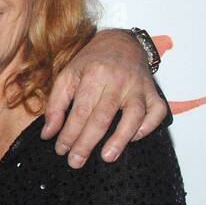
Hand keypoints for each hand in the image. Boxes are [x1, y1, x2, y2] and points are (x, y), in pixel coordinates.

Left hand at [42, 29, 165, 166]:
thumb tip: (48, 134)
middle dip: (87, 143)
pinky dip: (147, 127)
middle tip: (76, 162)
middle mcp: (118, 80)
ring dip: (120, 139)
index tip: (61, 150)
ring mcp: (138, 86)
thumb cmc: (92, 62)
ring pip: (134, 115)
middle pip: (103, 116)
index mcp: (94, 74)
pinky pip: (157, 111)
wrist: (121, 42)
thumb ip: (56, 104)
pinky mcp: (153, 91)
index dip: (70, 133)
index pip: (80, 110)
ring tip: (107, 157)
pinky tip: (133, 138)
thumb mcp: (68, 76)